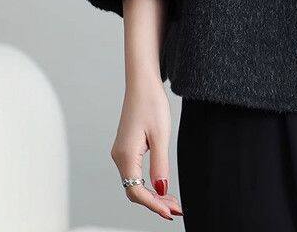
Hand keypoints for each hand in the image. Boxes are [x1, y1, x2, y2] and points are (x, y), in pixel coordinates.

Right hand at [110, 79, 182, 220]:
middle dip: (154, 203)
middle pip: (134, 190)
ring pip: (134, 182)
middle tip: (177, 210)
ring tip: (173, 201)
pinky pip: (135, 172)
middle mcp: (119, 156)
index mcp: (126, 155)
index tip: (171, 213)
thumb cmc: (151, 103)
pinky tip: (161, 185)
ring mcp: (121, 152)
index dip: (153, 205)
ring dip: (152, 194)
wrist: (142, 83)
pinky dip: (148, 182)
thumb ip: (160, 164)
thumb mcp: (160, 135)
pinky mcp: (126, 147)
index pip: (136, 191)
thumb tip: (161, 189)